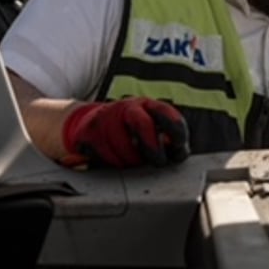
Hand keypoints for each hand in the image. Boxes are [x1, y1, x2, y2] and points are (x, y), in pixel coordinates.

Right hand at [61, 97, 190, 167]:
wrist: (90, 123)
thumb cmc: (128, 130)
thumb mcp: (150, 127)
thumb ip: (168, 139)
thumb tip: (180, 153)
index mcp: (146, 105)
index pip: (164, 111)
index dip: (174, 128)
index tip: (179, 143)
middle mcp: (126, 107)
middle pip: (142, 124)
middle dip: (152, 147)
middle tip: (158, 161)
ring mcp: (106, 119)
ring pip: (123, 145)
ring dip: (132, 161)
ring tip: (135, 163)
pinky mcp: (89, 134)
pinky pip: (104, 155)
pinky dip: (114, 163)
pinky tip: (118, 161)